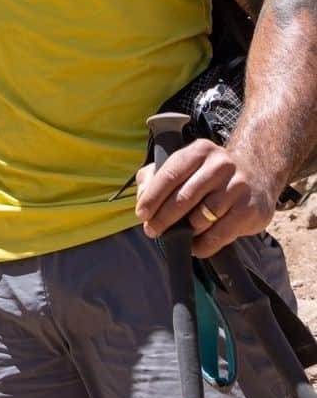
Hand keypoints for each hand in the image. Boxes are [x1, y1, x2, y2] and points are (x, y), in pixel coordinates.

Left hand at [134, 138, 277, 257]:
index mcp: (199, 151)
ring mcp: (237, 187)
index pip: (170, 175)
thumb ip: (155, 176)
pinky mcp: (250, 209)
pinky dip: (203, 244)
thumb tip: (142, 198)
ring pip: (202, 217)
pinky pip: (220, 234)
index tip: (141, 214)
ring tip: (177, 235)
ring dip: (185, 231)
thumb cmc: (207, 173)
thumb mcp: (183, 164)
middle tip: (152, 230)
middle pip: (184, 197)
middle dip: (163, 218)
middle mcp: (220, 165)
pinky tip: (195, 246)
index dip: (152, 197)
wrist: (257, 173)